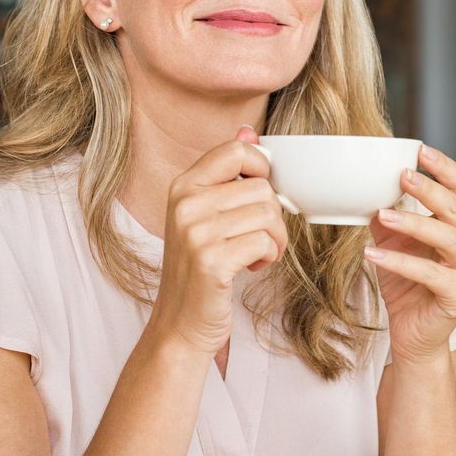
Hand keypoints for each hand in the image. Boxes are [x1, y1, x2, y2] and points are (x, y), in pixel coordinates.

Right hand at [149, 127, 287, 357]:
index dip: (262, 168)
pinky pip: (266, 241)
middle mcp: (186, 204)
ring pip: (269, 214)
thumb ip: (226, 172)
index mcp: (183, 186)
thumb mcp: (205, 214)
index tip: (259, 195)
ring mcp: (196, 232)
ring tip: (255, 254)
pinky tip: (250, 268)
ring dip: (274, 240)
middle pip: (261, 187)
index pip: (237, 150)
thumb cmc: (199, 268)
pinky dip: (268, 256)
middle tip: (257, 239)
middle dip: (272, 216)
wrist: (180, 324)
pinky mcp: (212, 261)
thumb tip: (249, 131)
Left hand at [364, 144, 455, 366]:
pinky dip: (399, 262)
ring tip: (382, 214)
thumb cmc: (406, 283)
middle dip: (429, 188)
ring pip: (447, 237)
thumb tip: (364, 183)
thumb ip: (386, 212)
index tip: (420, 149)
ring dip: (414, 222)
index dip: (443, 167)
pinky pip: (429, 273)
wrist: (414, 334)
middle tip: (402, 174)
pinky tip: (372, 254)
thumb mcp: (392, 240)